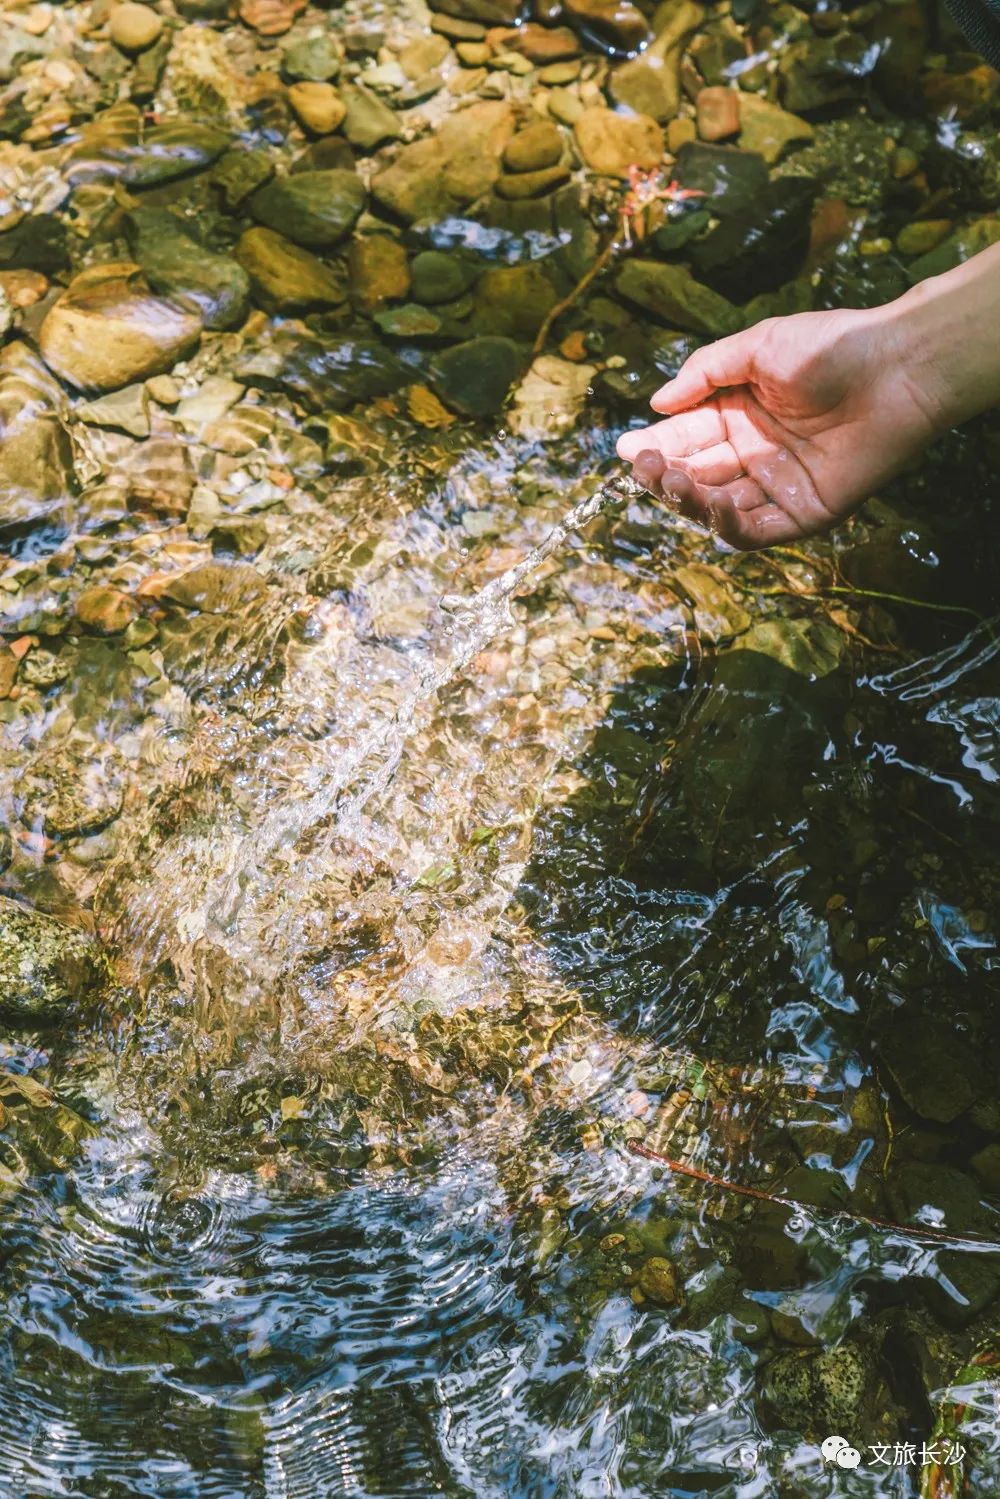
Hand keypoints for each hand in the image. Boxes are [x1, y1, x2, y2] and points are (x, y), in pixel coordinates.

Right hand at [616, 305, 946, 549]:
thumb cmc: (832, 347)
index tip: (627, 446)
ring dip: (688, 500)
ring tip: (670, 480)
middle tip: (644, 465)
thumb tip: (656, 403)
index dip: (656, 443)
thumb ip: (705, 372)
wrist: (896, 368)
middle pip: (694, 476)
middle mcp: (753, 455)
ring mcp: (776, 488)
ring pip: (717, 508)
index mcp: (739, 416)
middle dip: (663, 474)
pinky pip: (755, 531)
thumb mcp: (757, 347)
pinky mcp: (802, 514)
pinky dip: (728, 526)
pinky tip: (710, 506)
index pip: (686, 437)